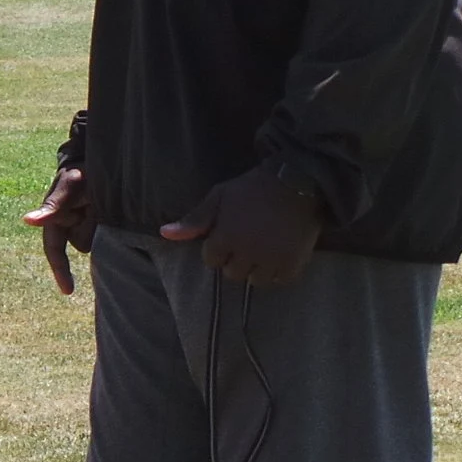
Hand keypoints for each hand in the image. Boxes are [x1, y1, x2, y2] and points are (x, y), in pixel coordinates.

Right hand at [23, 166, 95, 296]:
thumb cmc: (78, 173)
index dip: (60, 271)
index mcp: (56, 220)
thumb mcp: (67, 188)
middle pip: (82, 243)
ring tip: (99, 199)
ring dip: (99, 221)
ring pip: (96, 238)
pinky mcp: (102, 224)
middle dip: (89, 227)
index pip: (54, 251)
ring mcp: (86, 224)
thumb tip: (26, 220)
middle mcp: (70, 225)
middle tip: (92, 203)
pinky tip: (106, 206)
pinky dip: (108, 221)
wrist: (96, 162)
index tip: (68, 291)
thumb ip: (51, 207)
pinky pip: (108, 234)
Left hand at [161, 166, 322, 286]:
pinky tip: (280, 256)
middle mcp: (246, 253)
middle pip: (232, 274)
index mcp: (225, 237)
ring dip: (257, 269)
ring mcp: (271, 260)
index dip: (218, 248)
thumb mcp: (220, 196)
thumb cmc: (253, 187)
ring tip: (264, 252)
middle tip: (248, 243)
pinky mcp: (293, 263)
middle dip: (236, 261)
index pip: (211, 259)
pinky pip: (281, 281)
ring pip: (256, 282)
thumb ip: (194, 219)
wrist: (297, 180)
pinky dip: (279, 272)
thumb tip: (164, 234)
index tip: (229, 236)